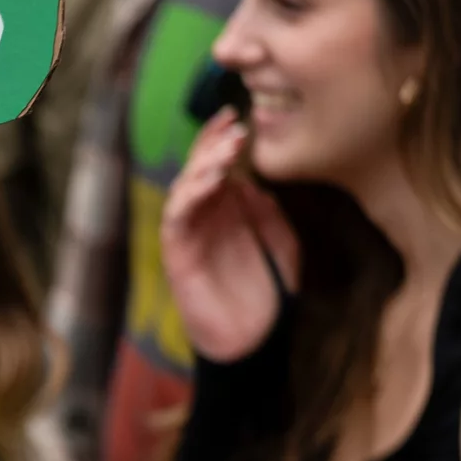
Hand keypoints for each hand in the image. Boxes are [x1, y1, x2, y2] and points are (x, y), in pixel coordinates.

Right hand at [161, 108, 299, 363]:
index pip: (217, 168)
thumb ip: (270, 215)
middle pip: (198, 170)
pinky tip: (212, 180)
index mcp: (227, 213)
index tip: (238, 117)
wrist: (252, 342)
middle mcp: (205, 219)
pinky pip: (177, 216)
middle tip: (234, 126)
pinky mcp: (178, 253)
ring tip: (228, 149)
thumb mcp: (283, 247)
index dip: (221, 141)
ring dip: (204, 164)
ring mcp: (189, 235)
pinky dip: (191, 194)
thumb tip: (253, 185)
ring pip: (185, 187)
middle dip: (213, 144)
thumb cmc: (268, 298)